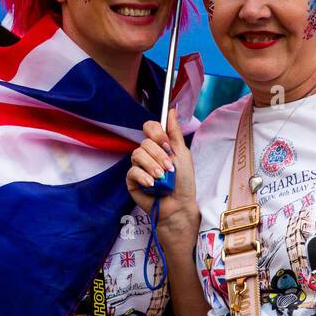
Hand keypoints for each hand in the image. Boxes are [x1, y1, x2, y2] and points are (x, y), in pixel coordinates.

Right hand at [127, 108, 198, 239]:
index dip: (156, 133)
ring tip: (162, 178)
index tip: (166, 144)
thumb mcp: (183, 154)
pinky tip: (152, 185)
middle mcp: (147, 154)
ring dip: (152, 166)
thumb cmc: (184, 182)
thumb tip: (171, 109)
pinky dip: (143, 176)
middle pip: (144, 142)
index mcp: (159, 145)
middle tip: (169, 168)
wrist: (179, 205)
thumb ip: (174, 132)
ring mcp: (138, 167)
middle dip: (159, 155)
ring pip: (137, 154)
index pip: (149, 127)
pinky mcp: (132, 180)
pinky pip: (132, 171)